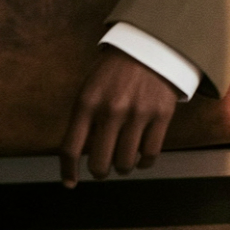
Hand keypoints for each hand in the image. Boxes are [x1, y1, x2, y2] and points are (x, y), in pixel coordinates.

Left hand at [60, 47, 179, 186]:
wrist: (148, 46)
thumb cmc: (114, 72)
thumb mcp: (89, 88)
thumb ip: (84, 119)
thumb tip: (79, 155)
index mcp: (87, 102)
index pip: (70, 148)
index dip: (68, 171)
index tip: (70, 183)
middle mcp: (110, 110)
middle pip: (99, 164)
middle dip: (99, 172)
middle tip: (102, 169)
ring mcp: (137, 114)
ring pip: (125, 164)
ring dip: (122, 167)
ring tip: (123, 157)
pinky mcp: (161, 116)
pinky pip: (150, 156)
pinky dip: (144, 162)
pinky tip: (140, 155)